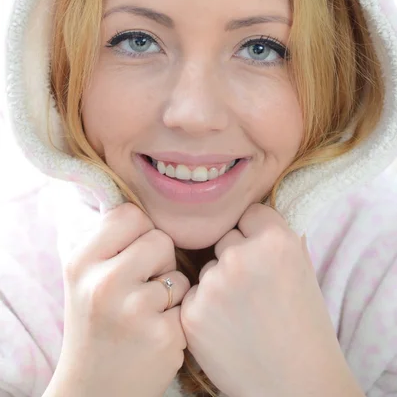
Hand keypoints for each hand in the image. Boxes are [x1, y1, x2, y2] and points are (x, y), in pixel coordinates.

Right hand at [50, 203, 189, 396]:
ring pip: (178, 273)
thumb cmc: (96, 323)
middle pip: (160, 239)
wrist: (94, 390)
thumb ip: (109, 240)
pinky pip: (188, 303)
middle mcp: (103, 284)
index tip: (131, 255)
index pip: (130, 214)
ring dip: (170, 291)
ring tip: (145, 313)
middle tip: (139, 288)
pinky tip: (156, 334)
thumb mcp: (84, 277)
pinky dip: (178, 318)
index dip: (140, 232)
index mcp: (81, 261)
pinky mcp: (162, 336)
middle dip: (158, 261)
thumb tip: (145, 197)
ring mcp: (133, 311)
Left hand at [181, 203, 360, 396]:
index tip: (259, 253)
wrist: (298, 383)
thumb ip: (272, 240)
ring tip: (242, 315)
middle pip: (224, 239)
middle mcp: (242, 255)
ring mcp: (214, 284)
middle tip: (252, 290)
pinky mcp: (193, 312)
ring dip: (217, 285)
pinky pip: (193, 296)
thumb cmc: (305, 327)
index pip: (248, 213)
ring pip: (207, 269)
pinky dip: (204, 310)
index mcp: (276, 240)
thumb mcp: (302, 268)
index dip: (253, 233)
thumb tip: (245, 218)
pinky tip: (225, 330)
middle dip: (234, 258)